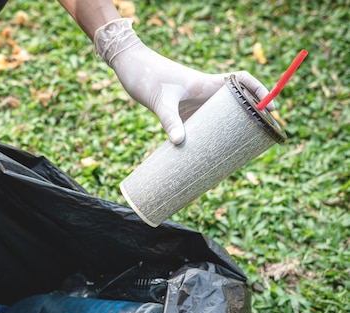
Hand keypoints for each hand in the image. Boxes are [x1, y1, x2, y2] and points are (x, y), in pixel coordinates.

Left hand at [94, 18, 272, 144]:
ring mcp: (193, 103)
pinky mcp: (181, 112)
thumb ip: (170, 121)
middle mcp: (203, 93)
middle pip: (235, 103)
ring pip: (218, 117)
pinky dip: (207, 138)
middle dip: (249, 118)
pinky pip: (200, 126)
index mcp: (206, 84)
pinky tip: (207, 156)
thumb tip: (180, 144)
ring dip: (229, 131)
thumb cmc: (147, 76)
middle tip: (261, 137)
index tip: (272, 107)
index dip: (260, 90)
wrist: (129, 67)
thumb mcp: (160, 101)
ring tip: (239, 153)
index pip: (242, 81)